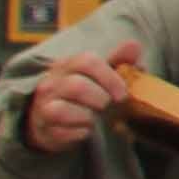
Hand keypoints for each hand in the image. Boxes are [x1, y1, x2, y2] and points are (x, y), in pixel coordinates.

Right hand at [23, 41, 143, 154]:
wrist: (53, 117)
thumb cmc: (84, 91)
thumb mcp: (101, 73)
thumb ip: (119, 60)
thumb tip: (134, 45)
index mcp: (68, 65)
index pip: (87, 61)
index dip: (110, 78)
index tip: (123, 93)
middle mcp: (52, 83)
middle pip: (76, 86)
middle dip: (100, 99)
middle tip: (111, 107)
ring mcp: (44, 106)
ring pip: (60, 110)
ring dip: (86, 117)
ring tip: (97, 119)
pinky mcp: (44, 128)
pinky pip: (60, 132)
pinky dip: (79, 133)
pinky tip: (87, 130)